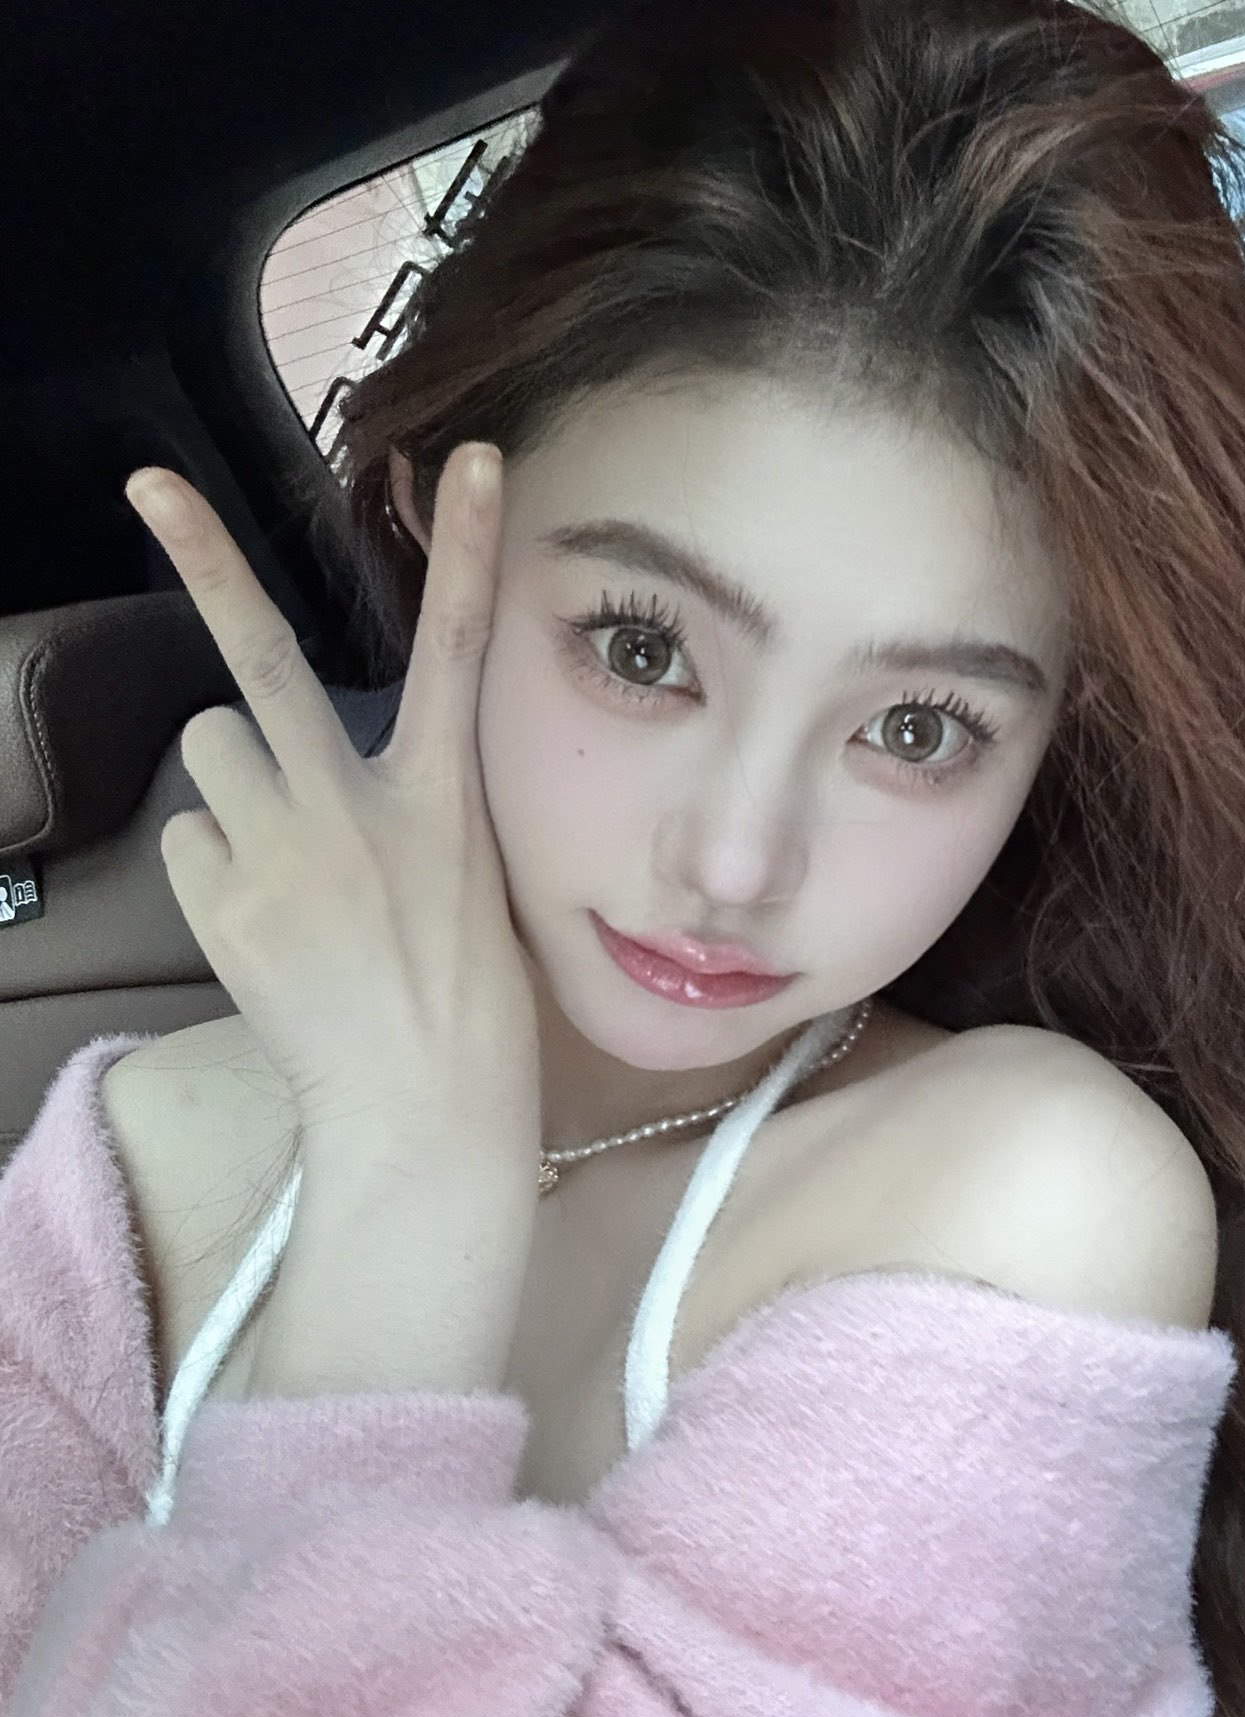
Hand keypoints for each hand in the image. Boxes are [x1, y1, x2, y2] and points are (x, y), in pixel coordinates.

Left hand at [126, 443, 540, 1159]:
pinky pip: (190, 844)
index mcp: (442, 801)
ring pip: (209, 758)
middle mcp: (357, 807)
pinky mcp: (223, 905)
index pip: (458, 652)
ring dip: (229, 787)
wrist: (425, 1111)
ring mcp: (283, 853)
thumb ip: (408, 811)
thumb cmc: (471, 1013)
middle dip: (206, 562)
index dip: (465, 548)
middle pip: (262, 663)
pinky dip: (216, 872)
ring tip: (280, 863)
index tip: (473, 459)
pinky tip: (264, 927)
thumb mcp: (473, 888)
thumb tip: (308, 773)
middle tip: (151, 488)